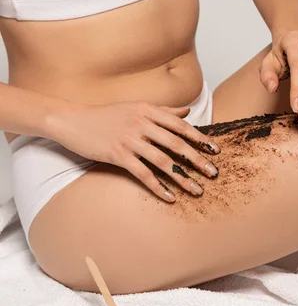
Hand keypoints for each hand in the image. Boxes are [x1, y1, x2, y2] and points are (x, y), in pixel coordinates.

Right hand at [50, 101, 219, 201]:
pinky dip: (158, 187)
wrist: (73, 120)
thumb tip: (187, 112)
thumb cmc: (106, 115)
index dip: (200, 138)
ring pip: (163, 161)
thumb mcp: (135, 107)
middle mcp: (141, 123)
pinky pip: (143, 174)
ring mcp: (130, 140)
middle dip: (198, 160)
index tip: (215, 151)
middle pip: (177, 144)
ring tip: (197, 190)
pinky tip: (170, 198)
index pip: (181, 126)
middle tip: (213, 173)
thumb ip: (163, 110)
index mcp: (148, 110)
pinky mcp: (118, 155)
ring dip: (183, 178)